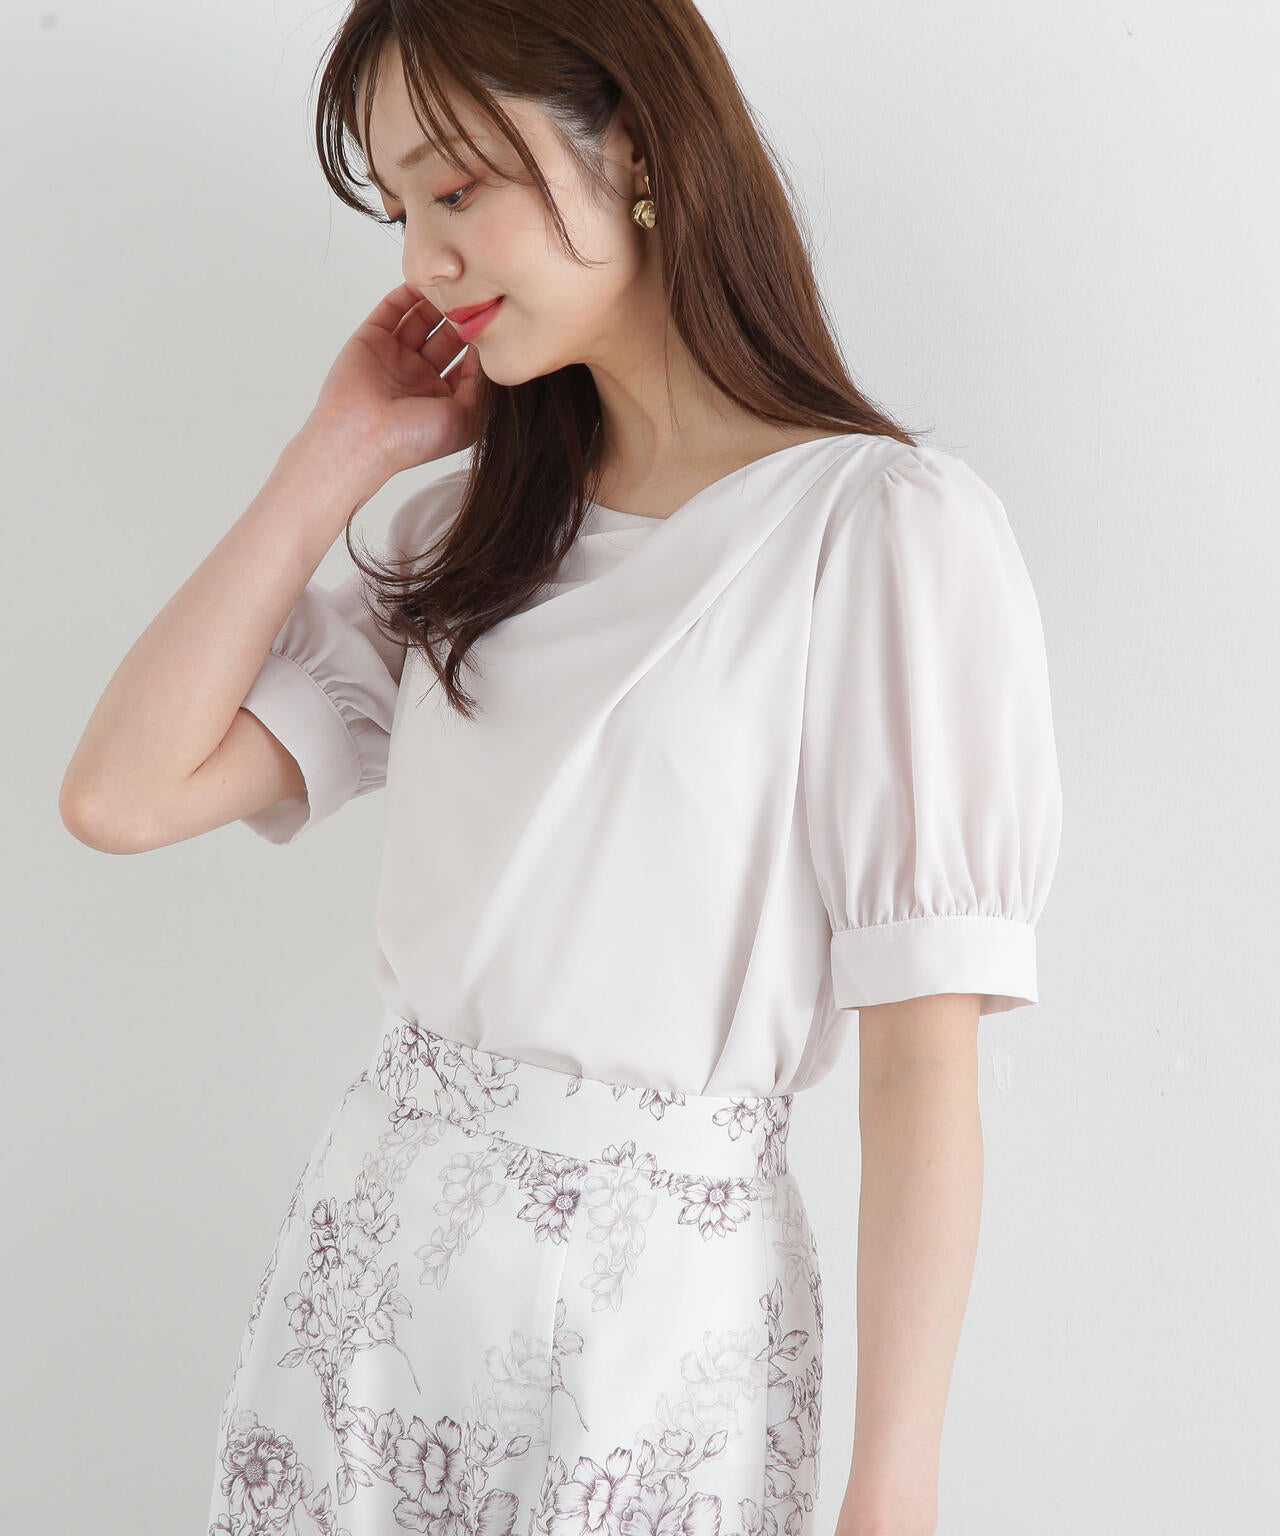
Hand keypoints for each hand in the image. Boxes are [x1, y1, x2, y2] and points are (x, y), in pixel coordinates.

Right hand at [304, 282, 483, 481]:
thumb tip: (484, 352)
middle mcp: (417, 375)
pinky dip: (407, 293)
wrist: (364, 436)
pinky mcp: (371, 339)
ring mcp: (393, 356)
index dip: (479, 342)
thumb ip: (480, 386)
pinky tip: (425, 281)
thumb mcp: (466, 420)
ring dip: (436, 302)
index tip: (494, 324)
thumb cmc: (413, 439)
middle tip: (476, 298)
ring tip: (454, 285)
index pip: (465, 361)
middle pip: (444, 336)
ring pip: (420, 319)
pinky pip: (392, 309)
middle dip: (460, 318)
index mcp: (439, 397)